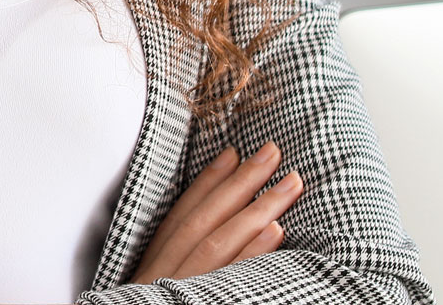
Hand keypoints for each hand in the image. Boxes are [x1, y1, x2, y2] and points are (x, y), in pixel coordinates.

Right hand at [129, 142, 304, 283]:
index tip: (233, 153)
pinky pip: (230, 279)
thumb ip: (175, 263)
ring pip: (218, 243)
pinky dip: (252, 253)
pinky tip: (276, 230)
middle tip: (272, 152)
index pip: (180, 217)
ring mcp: (180, 290)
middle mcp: (162, 275)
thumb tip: (211, 224)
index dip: (206, 182)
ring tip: (290, 183)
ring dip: (257, 209)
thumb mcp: (152, 289)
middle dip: (240, 183)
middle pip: (202, 221)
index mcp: (151, 267)